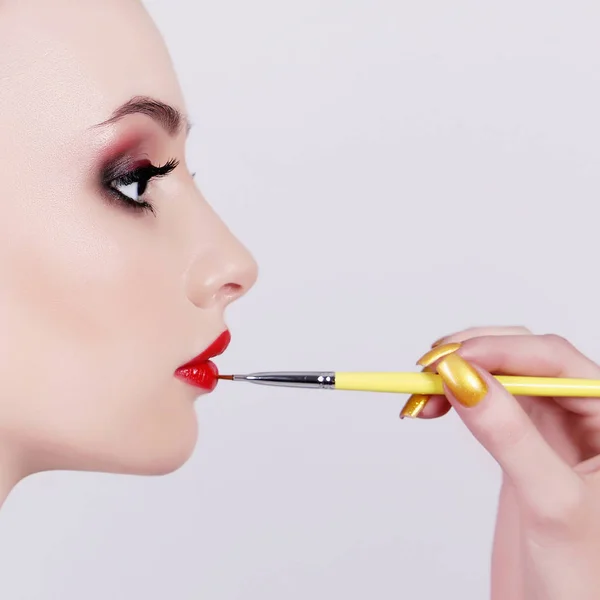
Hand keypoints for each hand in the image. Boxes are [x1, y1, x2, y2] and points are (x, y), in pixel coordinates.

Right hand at [402, 327, 599, 599]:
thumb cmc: (588, 581)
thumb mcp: (552, 502)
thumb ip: (510, 436)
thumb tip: (464, 378)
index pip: (553, 359)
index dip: (500, 350)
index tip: (451, 361)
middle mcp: (585, 416)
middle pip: (523, 357)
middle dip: (472, 356)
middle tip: (429, 371)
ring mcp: (552, 430)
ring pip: (501, 376)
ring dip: (458, 374)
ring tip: (423, 391)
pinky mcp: (523, 445)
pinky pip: (488, 403)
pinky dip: (456, 396)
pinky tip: (436, 405)